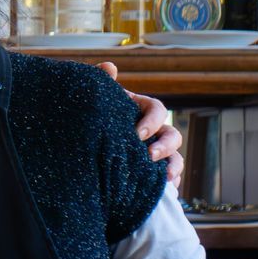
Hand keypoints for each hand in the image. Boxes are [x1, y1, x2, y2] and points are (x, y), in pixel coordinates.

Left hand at [95, 61, 184, 187]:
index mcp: (141, 111)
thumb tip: (109, 67)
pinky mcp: (152, 174)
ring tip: (164, 178)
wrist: (81, 151)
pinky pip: (169, 179)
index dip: (152, 121)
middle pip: (172, 136)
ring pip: (175, 159)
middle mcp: (153, 132)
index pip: (157, 110)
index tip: (138, 133)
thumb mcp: (97, 102)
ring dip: (173, 167)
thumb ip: (101, 83)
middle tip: (149, 156)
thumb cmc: (93, 120)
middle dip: (165, 147)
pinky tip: (163, 191)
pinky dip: (170, 185)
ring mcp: (155, 153)